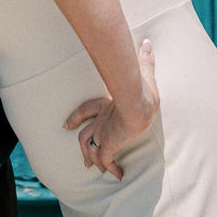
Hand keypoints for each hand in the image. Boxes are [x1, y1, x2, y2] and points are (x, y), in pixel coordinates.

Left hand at [64, 39, 158, 179]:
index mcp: (108, 105)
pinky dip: (110, 168)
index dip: (76, 116)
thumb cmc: (139, 88)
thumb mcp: (144, 73)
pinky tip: (118, 175)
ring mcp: (105, 133)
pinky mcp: (111, 144)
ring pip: (92, 148)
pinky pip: (107, 159)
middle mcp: (103, 120)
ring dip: (92, 158)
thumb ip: (144, 60)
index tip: (67, 124)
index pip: (87, 110)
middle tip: (79, 152)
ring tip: (93, 167)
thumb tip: (148, 42)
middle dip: (80, 142)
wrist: (137, 103)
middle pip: (85, 133)